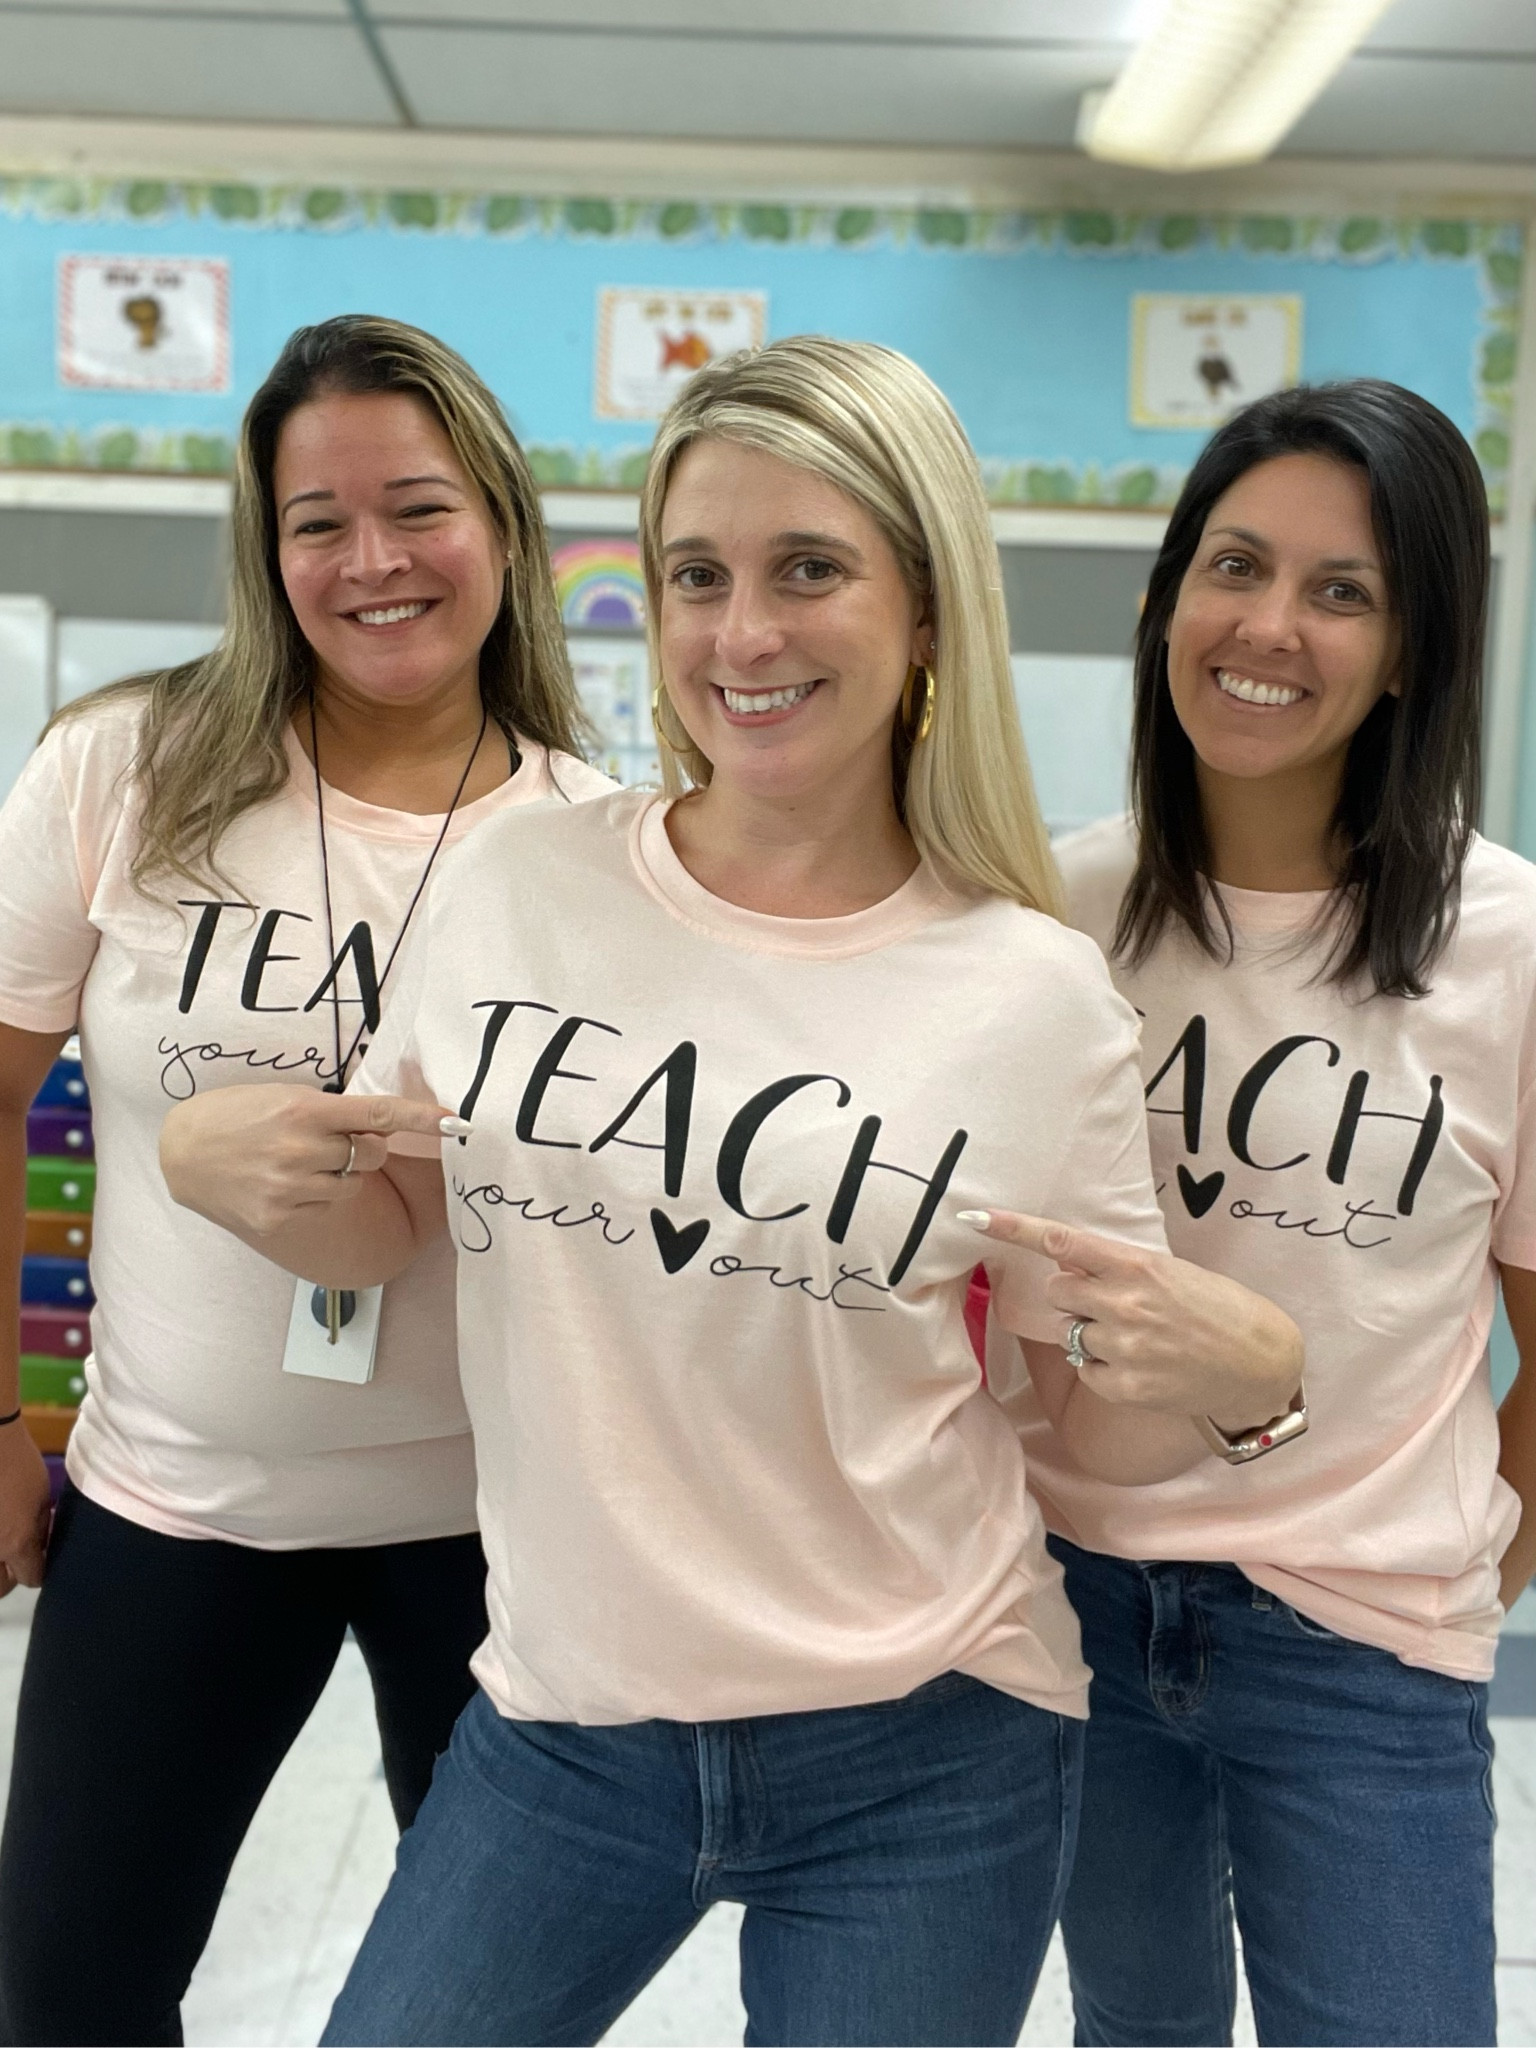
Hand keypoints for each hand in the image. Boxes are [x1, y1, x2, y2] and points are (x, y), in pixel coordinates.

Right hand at [0, 1420, 50, 1595]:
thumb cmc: (18, 1461)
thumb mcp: (41, 1495)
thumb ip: (40, 1526)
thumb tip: (39, 1542)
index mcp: (17, 1542)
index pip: (32, 1578)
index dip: (38, 1571)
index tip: (39, 1561)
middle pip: (0, 1588)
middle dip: (10, 1578)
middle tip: (14, 1559)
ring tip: (2, 1544)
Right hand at [160, 1084, 464, 1239]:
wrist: (183, 1150)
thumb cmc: (237, 1114)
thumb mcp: (283, 1097)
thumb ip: (331, 1111)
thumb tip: (381, 1125)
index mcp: (304, 1110)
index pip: (378, 1115)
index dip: (421, 1120)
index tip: (457, 1123)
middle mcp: (300, 1148)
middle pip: (372, 1153)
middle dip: (363, 1147)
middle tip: (329, 1140)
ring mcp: (289, 1186)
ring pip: (353, 1184)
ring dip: (342, 1173)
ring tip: (302, 1162)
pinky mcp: (279, 1216)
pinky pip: (326, 1205)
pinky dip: (317, 1195)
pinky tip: (284, 1183)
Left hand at [966, 1209, 1302, 1423]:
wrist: (1258, 1364)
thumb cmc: (1215, 1308)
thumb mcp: (1169, 1272)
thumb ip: (1118, 1266)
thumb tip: (1064, 1259)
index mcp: (1137, 1266)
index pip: (1061, 1240)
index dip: (1013, 1228)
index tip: (973, 1216)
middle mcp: (1124, 1304)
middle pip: (1057, 1290)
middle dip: (1074, 1294)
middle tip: (1111, 1303)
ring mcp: (1123, 1347)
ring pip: (1070, 1331)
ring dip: (1090, 1331)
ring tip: (1136, 1337)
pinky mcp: (1123, 1385)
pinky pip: (1086, 1369)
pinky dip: (1104, 1367)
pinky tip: (1139, 1364)